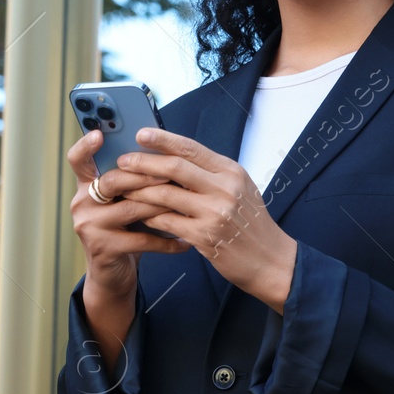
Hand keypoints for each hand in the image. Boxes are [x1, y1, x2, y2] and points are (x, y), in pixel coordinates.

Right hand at [66, 128, 189, 304]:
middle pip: (113, 181)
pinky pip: (141, 240)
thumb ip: (133, 181)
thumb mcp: (124, 202)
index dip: (85, 145)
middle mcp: (82, 203)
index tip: (98, 133)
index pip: (78, 160)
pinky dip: (166, 241)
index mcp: (87, 186)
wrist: (112, 275)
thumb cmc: (125, 231)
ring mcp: (90, 226)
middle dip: (145, 175)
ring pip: (131, 208)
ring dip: (162, 205)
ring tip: (186, 204)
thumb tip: (166, 153)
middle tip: (172, 173)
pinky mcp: (102, 249)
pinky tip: (184, 242)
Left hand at [113, 127, 297, 312]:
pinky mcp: (204, 236)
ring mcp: (214, 213)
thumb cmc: (251, 224)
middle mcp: (224, 188)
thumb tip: (175, 158)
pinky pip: (167, 221)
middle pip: (174, 167)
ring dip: (140, 191)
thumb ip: (211, 174)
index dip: (163, 139)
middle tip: (122, 162)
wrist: (271, 260)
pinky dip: (150, 216)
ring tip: (124, 189)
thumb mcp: (239, 189)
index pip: (192, 148)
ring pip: (165, 194)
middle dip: (143, 162)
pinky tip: (140, 214)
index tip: (140, 134)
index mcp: (231, 172)